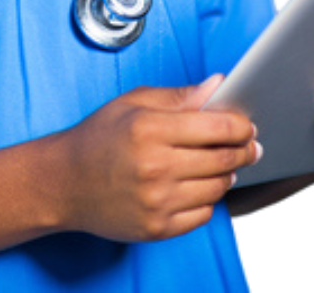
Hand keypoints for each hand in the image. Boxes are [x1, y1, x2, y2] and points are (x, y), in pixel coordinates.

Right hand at [53, 77, 261, 241]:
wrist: (65, 182)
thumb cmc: (98, 138)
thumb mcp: (132, 104)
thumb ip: (179, 96)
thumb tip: (217, 86)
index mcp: (149, 129)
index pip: (218, 128)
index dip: (241, 126)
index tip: (247, 125)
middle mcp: (155, 167)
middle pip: (224, 160)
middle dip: (244, 150)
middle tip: (248, 145)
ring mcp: (157, 201)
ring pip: (218, 189)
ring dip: (226, 175)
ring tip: (220, 164)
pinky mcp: (157, 228)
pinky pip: (203, 215)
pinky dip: (207, 200)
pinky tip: (196, 185)